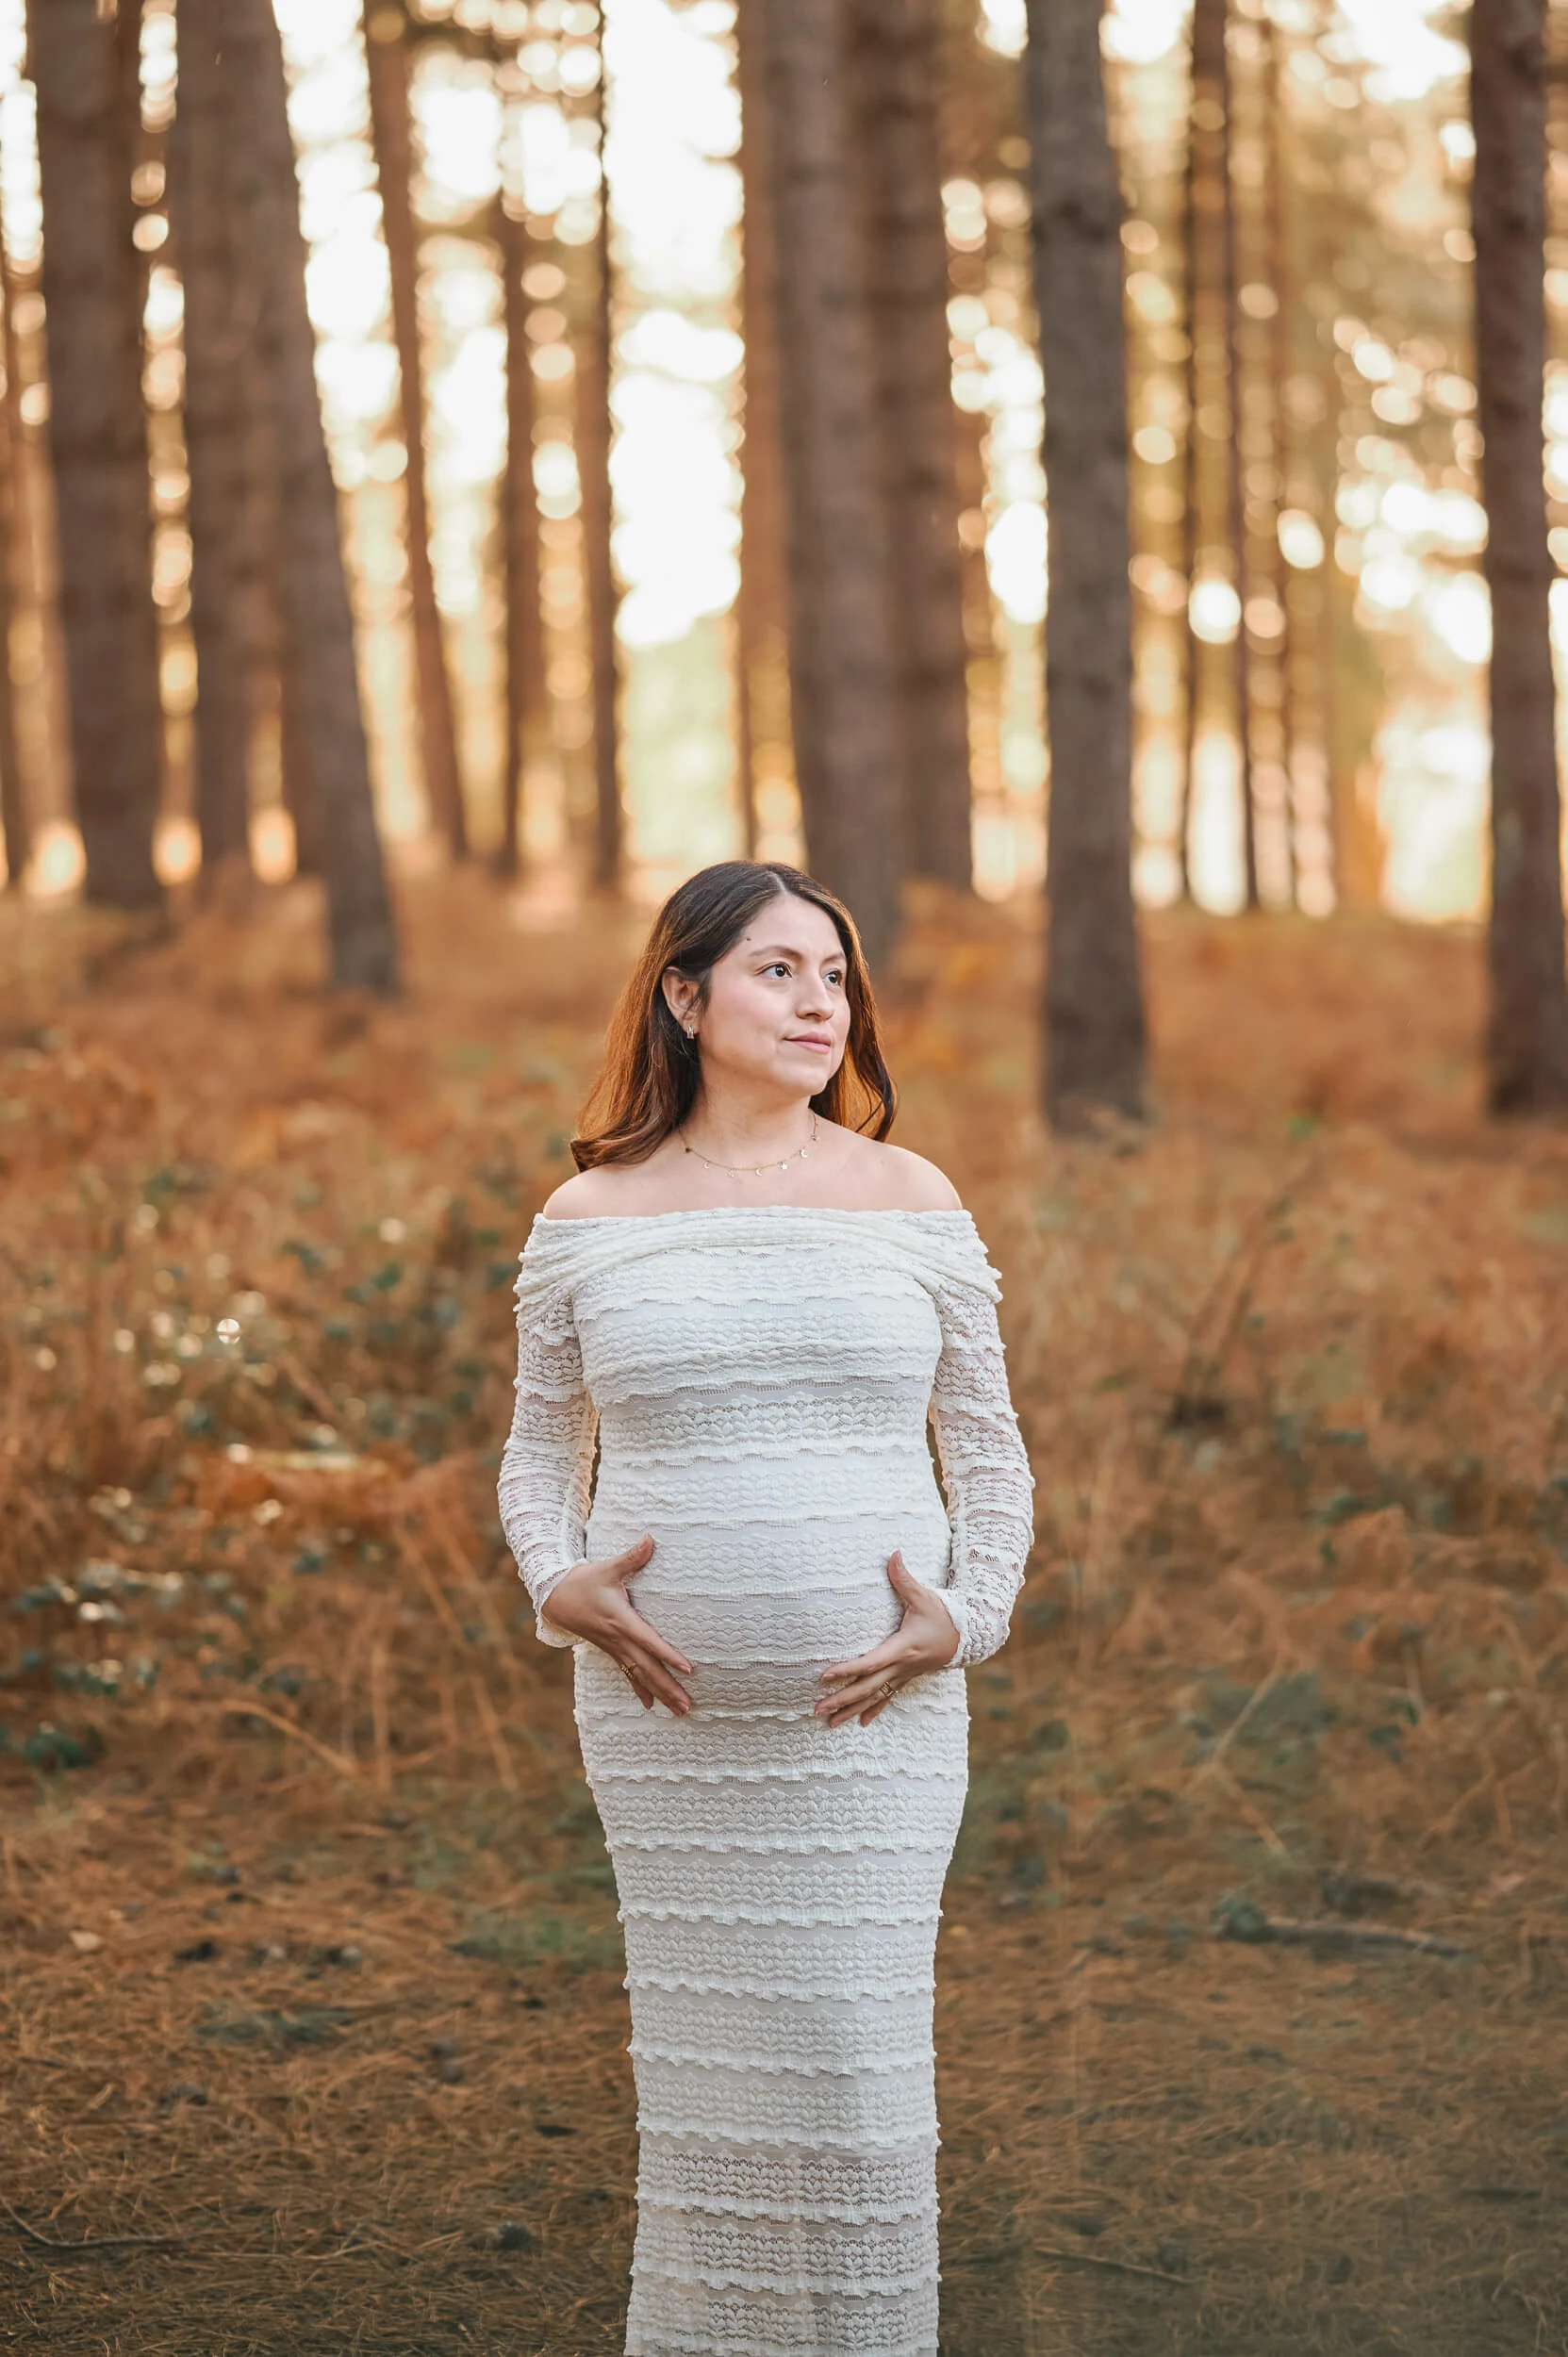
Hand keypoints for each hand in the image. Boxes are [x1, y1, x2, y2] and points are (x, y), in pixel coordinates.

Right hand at [539, 1535, 693, 1713]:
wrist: (556, 1597)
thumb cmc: (585, 1581)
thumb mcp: (607, 1567)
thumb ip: (632, 1557)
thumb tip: (651, 1538)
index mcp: (621, 1620)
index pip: (649, 1641)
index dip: (668, 1655)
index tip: (688, 1668)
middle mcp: (619, 1640)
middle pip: (648, 1668)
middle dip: (668, 1687)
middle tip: (687, 1705)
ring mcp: (614, 1649)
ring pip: (640, 1676)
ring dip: (660, 1693)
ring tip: (679, 1710)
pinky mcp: (611, 1651)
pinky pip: (627, 1675)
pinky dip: (640, 1689)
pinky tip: (651, 1706)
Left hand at [815, 1551, 959, 1728]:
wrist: (968, 1636)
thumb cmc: (943, 1614)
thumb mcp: (924, 1595)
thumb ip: (904, 1578)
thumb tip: (893, 1553)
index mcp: (902, 1647)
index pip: (871, 1662)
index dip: (849, 1670)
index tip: (826, 1675)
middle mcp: (901, 1666)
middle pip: (868, 1688)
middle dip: (842, 1699)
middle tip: (817, 1709)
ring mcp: (904, 1676)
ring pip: (875, 1698)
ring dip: (852, 1710)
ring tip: (830, 1724)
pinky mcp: (907, 1678)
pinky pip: (887, 1699)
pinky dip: (873, 1711)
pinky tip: (860, 1723)